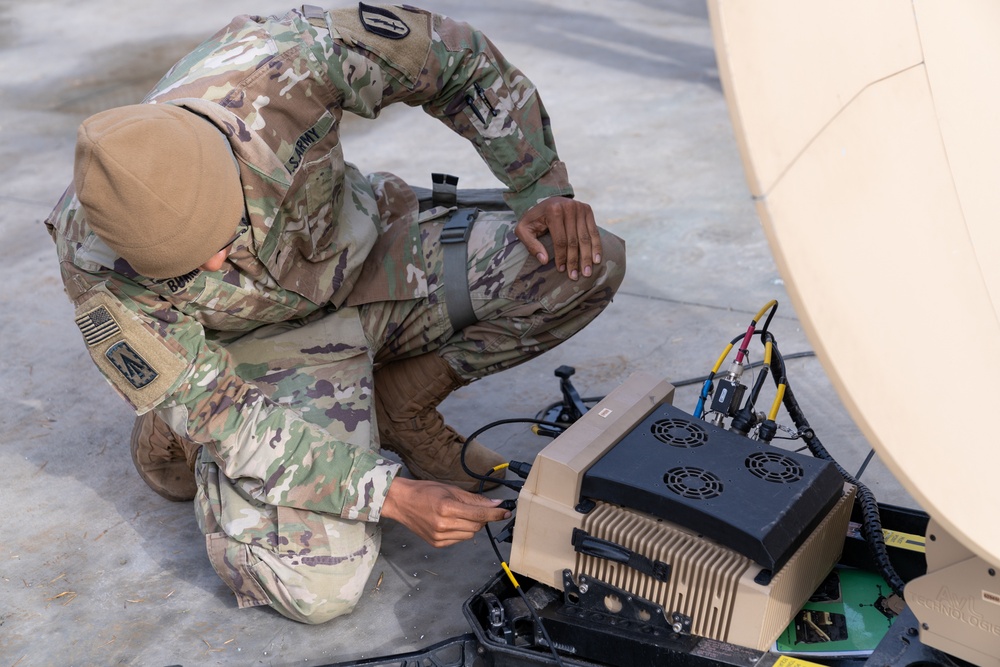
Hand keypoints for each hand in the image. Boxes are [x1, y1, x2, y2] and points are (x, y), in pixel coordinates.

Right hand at [381, 477, 510, 547]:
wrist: (402, 502)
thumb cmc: (425, 492)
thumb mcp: (451, 490)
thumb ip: (474, 499)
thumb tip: (495, 504)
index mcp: (447, 507)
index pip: (479, 514)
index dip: (495, 514)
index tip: (506, 512)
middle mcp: (443, 524)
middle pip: (477, 525)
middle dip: (483, 517)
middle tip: (480, 508)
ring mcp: (440, 536)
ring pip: (470, 534)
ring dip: (472, 524)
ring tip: (461, 514)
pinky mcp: (437, 544)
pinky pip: (459, 539)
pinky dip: (462, 531)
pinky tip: (453, 522)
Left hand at [515, 197, 602, 280]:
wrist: (547, 201)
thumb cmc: (534, 219)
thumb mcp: (524, 229)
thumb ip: (531, 244)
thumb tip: (544, 260)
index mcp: (553, 212)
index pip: (560, 240)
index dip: (561, 257)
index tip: (562, 270)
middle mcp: (569, 208)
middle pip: (574, 241)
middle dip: (575, 261)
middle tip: (575, 277)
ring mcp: (580, 208)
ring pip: (585, 238)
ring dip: (587, 257)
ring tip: (587, 273)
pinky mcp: (588, 210)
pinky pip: (594, 232)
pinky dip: (596, 246)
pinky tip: (596, 260)